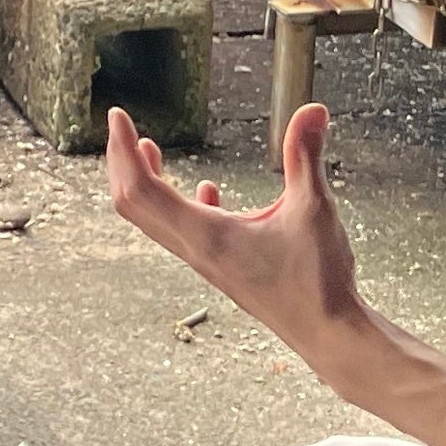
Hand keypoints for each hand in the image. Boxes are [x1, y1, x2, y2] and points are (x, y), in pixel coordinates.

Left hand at [105, 103, 392, 399]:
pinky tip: (207, 192)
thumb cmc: (316, 282)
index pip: (142, 187)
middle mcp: (196, 250)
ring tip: (146, 151)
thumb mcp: (313, 208)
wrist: (326, 334)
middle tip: (122, 128)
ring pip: (156, 219)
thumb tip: (312, 111)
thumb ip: (306, 155)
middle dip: (122, 162)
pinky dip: (181, 206)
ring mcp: (206, 262)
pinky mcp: (222, 268)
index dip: (124, 149)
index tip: (118, 117)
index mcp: (205, 234)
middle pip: (135, 204)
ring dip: (145, 183)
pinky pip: (185, 233)